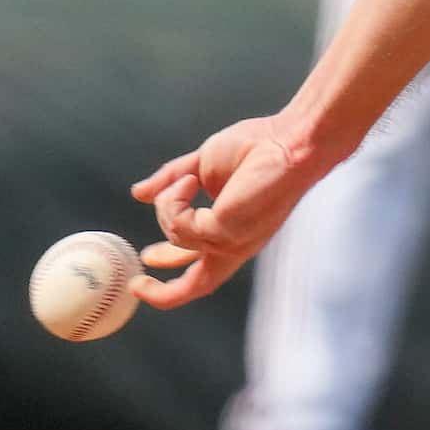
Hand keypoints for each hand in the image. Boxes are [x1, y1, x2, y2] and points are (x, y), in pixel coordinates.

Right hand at [129, 114, 330, 308]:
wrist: (290, 139)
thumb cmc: (258, 147)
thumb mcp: (203, 166)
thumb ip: (171, 182)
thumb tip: (139, 193)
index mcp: (233, 234)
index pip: (200, 268)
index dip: (171, 271)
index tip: (148, 261)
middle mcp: (234, 244)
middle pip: (194, 287)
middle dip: (160, 290)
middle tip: (139, 274)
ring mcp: (231, 240)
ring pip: (177, 238)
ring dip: (169, 206)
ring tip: (189, 178)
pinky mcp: (227, 230)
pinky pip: (181, 226)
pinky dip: (175, 201)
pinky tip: (191, 179)